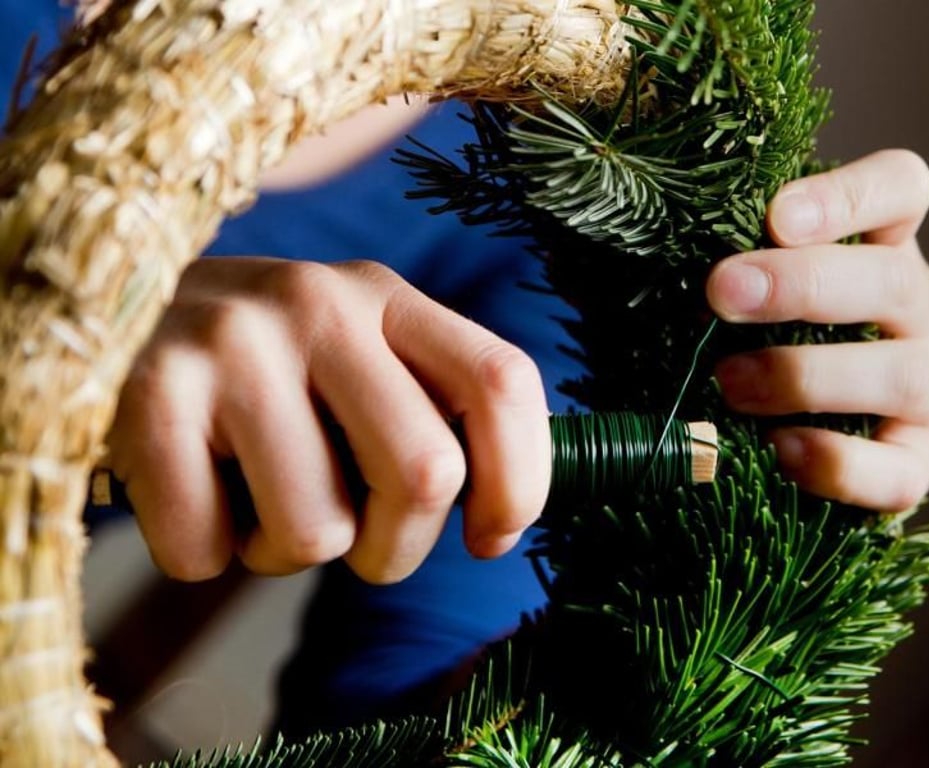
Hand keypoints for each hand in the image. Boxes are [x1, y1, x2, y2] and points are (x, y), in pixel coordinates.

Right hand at [106, 258, 550, 582]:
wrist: (119, 319)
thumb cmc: (267, 374)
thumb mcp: (360, 361)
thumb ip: (433, 412)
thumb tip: (499, 518)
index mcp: (386, 296)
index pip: (503, 383)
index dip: (518, 482)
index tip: (487, 537)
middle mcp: (318, 303)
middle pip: (424, 473)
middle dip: (396, 550)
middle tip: (356, 542)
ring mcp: (233, 343)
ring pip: (315, 532)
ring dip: (288, 552)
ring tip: (255, 498)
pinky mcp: (152, 394)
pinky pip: (208, 550)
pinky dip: (207, 555)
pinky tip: (193, 495)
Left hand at [706, 149, 928, 511]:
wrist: (772, 434)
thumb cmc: (744, 337)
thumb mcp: (736, 289)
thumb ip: (722, 266)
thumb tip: (660, 253)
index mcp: (883, 245)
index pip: (900, 188)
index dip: (847, 197)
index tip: (777, 217)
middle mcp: (921, 310)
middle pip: (893, 281)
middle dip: (802, 286)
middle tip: (723, 294)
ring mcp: (927, 388)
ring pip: (903, 375)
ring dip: (808, 376)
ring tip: (729, 382)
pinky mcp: (914, 462)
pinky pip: (898, 471)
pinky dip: (837, 463)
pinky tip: (777, 448)